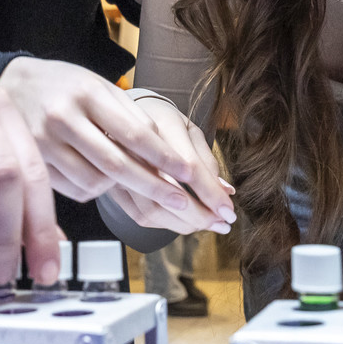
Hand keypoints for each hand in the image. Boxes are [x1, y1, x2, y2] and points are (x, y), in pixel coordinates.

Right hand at [0, 57, 226, 231]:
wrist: (12, 85)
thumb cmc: (67, 87)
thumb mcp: (99, 87)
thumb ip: (130, 117)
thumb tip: (167, 154)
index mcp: (87, 94)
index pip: (134, 132)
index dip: (164, 157)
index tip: (190, 174)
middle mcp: (63, 118)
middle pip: (117, 164)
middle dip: (154, 187)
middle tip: (183, 202)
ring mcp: (43, 143)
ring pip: (95, 182)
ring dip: (122, 189)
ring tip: (134, 180)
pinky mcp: (34, 164)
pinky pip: (75, 190)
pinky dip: (95, 190)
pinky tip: (99, 176)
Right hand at [103, 95, 235, 234]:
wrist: (125, 118)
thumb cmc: (165, 124)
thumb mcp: (190, 131)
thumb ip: (206, 161)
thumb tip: (225, 192)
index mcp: (159, 126)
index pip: (187, 167)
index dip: (210, 193)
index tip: (228, 211)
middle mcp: (134, 150)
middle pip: (167, 195)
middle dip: (200, 216)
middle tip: (223, 224)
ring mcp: (119, 171)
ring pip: (153, 211)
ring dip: (186, 224)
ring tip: (210, 224)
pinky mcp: (113, 189)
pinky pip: (141, 216)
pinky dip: (168, 224)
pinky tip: (187, 221)